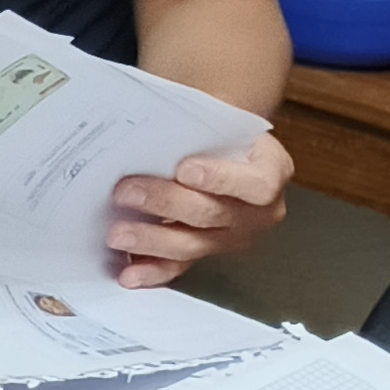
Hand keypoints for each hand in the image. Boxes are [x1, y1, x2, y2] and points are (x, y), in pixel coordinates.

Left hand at [106, 130, 293, 286]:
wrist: (219, 147)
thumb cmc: (217, 129)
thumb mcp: (219, 116)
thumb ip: (199, 121)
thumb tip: (158, 126)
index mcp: (272, 171)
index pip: (258, 184)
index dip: (222, 179)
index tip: (184, 169)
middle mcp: (258, 212)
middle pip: (214, 214)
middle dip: (167, 203)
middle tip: (126, 192)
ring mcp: (232, 237)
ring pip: (193, 245)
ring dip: (152, 239)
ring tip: (117, 233)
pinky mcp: (205, 253)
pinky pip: (179, 266)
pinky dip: (152, 271)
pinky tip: (129, 273)